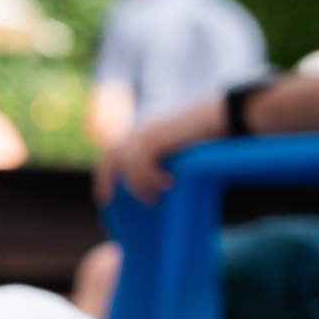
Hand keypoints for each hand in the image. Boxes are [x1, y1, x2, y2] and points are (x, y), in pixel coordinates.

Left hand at [92, 97, 224, 205]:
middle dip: (106, 181)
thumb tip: (154, 187)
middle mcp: (138, 132)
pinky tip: (168, 183)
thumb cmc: (200, 136)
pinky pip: (142, 165)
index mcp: (140, 135)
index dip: (105, 176)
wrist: (214, 116)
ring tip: (153, 199)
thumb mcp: (173, 150)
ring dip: (139, 187)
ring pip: (129, 167)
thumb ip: (158, 162)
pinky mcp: (154, 138)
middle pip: (110, 158)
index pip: (112, 155)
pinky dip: (152, 179)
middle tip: (108, 202)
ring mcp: (145, 134)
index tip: (104, 198)